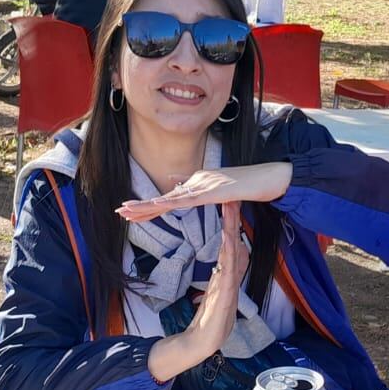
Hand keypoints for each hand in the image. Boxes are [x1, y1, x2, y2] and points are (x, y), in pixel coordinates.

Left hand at [117, 164, 291, 222]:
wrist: (269, 177)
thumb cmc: (249, 183)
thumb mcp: (224, 190)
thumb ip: (208, 191)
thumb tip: (194, 191)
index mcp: (197, 184)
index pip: (168, 199)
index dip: (148, 206)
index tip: (130, 212)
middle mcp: (196, 182)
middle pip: (164, 198)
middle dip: (141, 206)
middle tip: (119, 212)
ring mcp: (203, 185)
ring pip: (170, 199)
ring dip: (148, 206)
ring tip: (128, 210)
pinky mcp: (213, 191)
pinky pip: (189, 199)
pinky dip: (172, 202)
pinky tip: (157, 204)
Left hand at [146, 202, 248, 380]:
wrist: (200, 344)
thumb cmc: (207, 323)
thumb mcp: (212, 297)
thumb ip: (217, 282)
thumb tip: (223, 267)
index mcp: (225, 278)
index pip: (230, 247)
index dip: (231, 227)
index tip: (230, 207)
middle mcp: (229, 279)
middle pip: (233, 245)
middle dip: (233, 222)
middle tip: (234, 199)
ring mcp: (229, 287)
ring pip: (231, 253)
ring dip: (231, 232)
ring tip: (232, 211)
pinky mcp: (225, 297)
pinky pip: (228, 271)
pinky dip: (230, 255)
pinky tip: (230, 242)